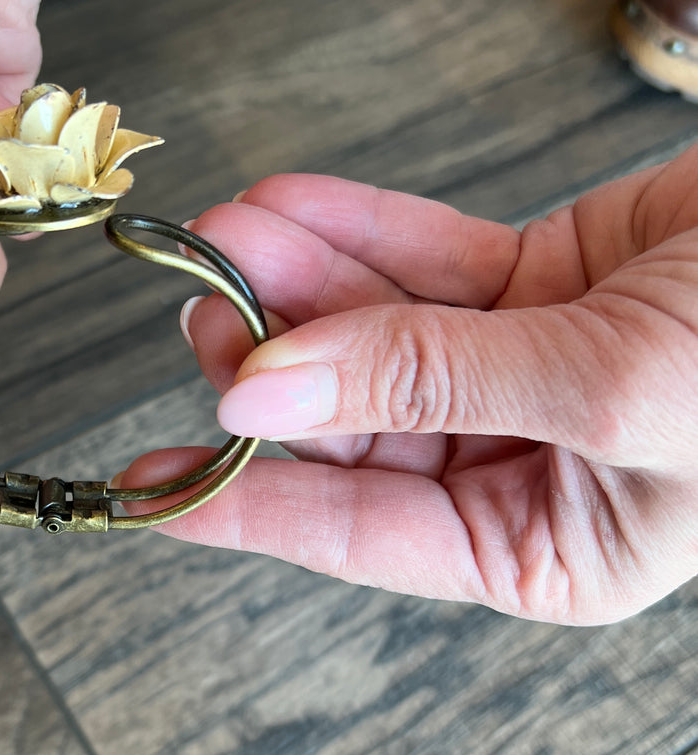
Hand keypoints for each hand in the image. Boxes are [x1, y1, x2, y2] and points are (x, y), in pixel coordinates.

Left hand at [121, 145, 697, 623]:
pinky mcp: (537, 281)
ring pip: (377, 333)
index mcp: (548, 545)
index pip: (362, 535)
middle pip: (355, 421)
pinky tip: (285, 209)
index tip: (143, 492)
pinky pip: (422, 261)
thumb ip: (429, 383)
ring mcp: (522, 370)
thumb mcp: (610, 389)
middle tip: (202, 312)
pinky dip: (355, 232)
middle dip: (272, 366)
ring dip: (301, 285)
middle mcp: (524, 466)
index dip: (244, 508)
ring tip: (227, 239)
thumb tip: (264, 393)